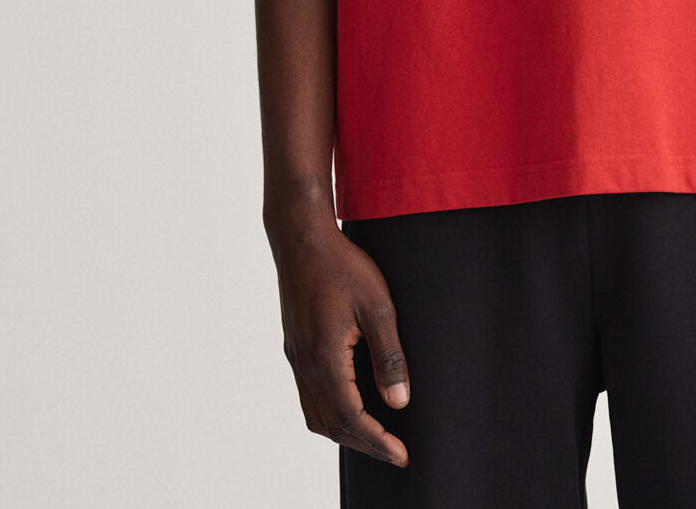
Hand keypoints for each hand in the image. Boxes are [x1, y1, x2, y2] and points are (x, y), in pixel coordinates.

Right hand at [271, 217, 411, 466]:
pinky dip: (328, 413)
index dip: (377, 441)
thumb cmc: (342, 266)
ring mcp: (296, 358)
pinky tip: (348, 405)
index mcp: (325, 358)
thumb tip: (399, 402)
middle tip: (393, 452)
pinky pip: (308, 396)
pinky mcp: (294, 348)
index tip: (400, 455)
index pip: (351, 418)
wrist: (301, 240)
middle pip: (330, 425)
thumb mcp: (378, 306)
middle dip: (363, 444)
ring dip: (343, 432)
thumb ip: (389, 355)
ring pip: (315, 415)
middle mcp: (305, 365)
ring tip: (374, 435)